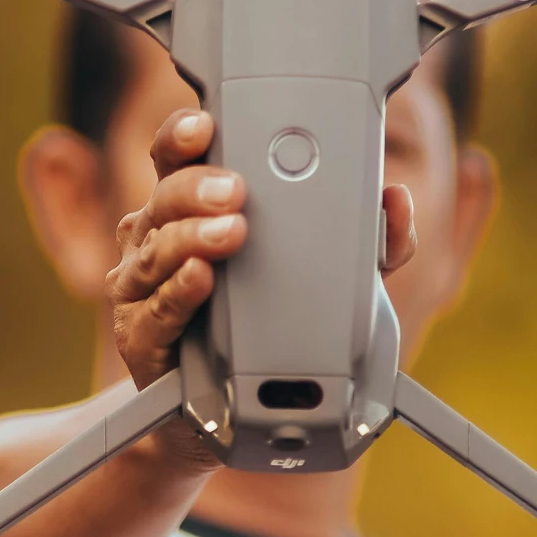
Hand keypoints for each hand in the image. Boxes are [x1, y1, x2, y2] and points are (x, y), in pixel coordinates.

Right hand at [106, 108, 416, 390]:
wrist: (231, 412)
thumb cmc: (268, 327)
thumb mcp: (326, 279)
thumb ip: (367, 243)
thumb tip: (395, 201)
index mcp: (191, 209)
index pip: (177, 159)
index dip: (183, 136)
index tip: (205, 125)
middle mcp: (157, 239)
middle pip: (164, 197)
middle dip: (196, 187)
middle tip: (234, 190)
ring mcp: (141, 288)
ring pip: (157, 250)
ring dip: (192, 237)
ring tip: (232, 231)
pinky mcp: (140, 337)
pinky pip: (156, 310)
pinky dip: (179, 292)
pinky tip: (201, 278)